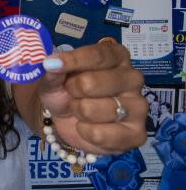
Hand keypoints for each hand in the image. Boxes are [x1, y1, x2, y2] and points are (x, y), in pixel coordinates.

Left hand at [39, 37, 146, 153]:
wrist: (67, 119)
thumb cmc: (65, 90)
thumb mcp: (53, 77)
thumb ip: (53, 71)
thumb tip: (51, 64)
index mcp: (117, 57)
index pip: (98, 55)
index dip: (73, 60)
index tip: (51, 63)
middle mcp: (133, 78)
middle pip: (92, 83)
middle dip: (72, 90)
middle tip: (72, 93)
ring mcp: (139, 106)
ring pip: (93, 110)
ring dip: (78, 112)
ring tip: (81, 110)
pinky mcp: (137, 134)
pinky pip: (100, 134)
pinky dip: (84, 132)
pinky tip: (88, 127)